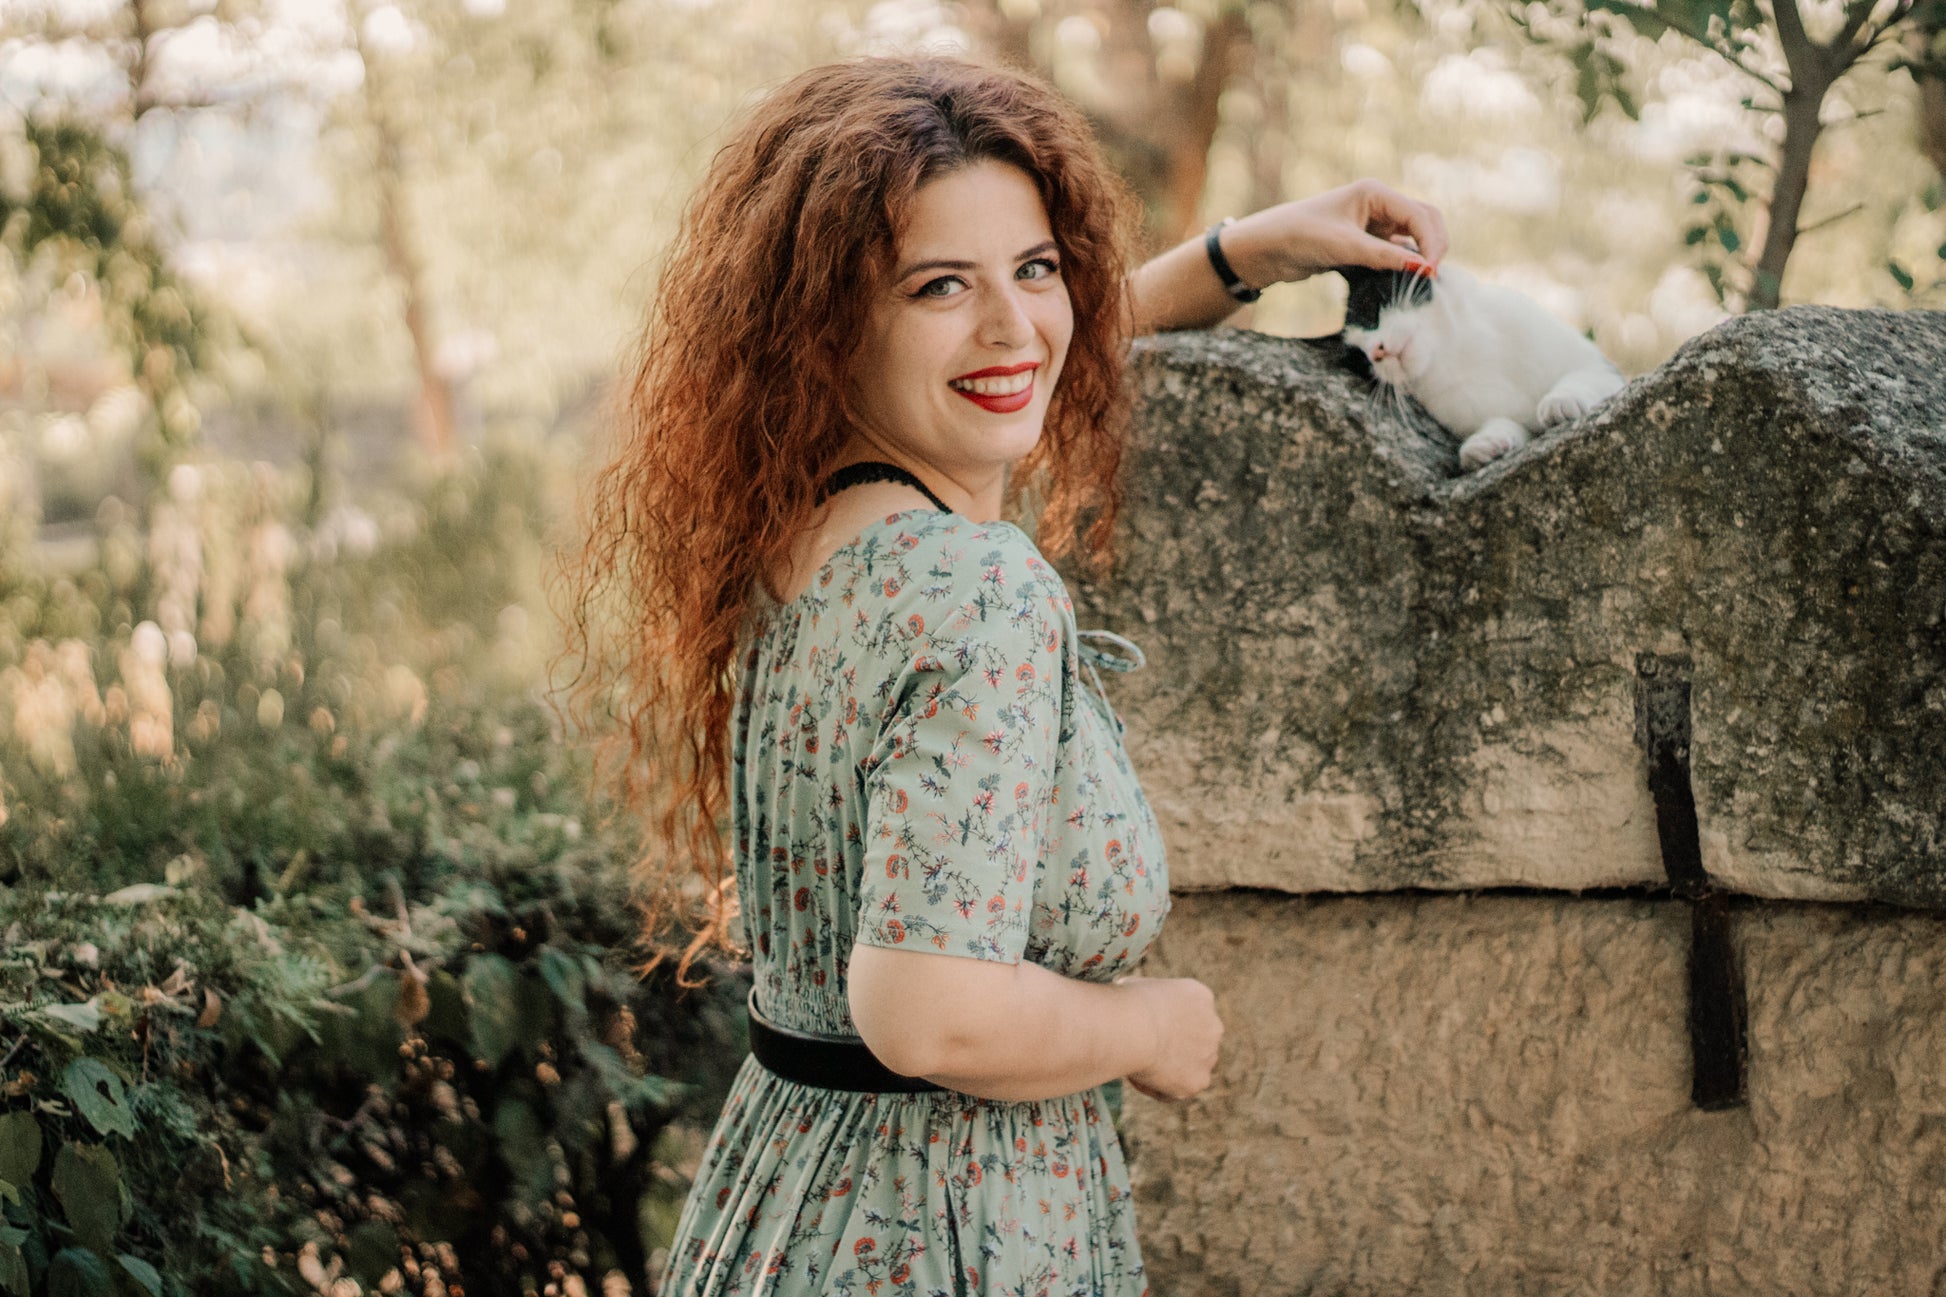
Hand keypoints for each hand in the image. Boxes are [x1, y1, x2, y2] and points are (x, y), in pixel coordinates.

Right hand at [1120, 975, 1222, 1100]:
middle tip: (1143, 1052)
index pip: (1188, 1013)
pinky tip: (1136, 1076)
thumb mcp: (1137, 987)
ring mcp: (1209, 1055)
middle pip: (1195, 1041)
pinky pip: (1175, 1090)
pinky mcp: (1199, 1081)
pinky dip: (1157, 1088)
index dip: (1164, 1023)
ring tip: (1135, 1064)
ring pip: (1188, 1067)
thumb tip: (1131, 1007)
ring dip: (1167, 1070)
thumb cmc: (1127, 1003)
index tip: (1143, 1029)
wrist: (1134, 1027)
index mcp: (1200, 997)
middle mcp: (1213, 1026)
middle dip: (1174, 1048)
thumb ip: (1145, 1000)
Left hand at [1227, 179, 1446, 286]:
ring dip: (1421, 255)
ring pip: (1412, 237)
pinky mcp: (1365, 242)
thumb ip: (1385, 257)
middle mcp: (1378, 204)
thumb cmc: (1300, 237)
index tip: (1431, 272)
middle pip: (1424, 221)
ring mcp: (1373, 223)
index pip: (1419, 215)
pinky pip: (1396, 250)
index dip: (1431, 243)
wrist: (1267, 248)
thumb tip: (1425, 270)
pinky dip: (1404, 263)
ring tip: (1421, 281)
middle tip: (1431, 277)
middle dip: (1433, 246)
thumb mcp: (1345, 247)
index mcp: (1375, 193)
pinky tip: (1405, 280)